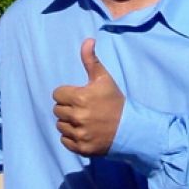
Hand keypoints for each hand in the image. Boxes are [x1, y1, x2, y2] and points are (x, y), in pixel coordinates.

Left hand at [52, 38, 124, 155]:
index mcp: (80, 97)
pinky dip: (71, 137)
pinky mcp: (82, 148)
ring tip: (84, 120)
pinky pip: (65, 141)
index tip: (79, 96)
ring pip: (60, 125)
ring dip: (69, 123)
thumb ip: (91, 60)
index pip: (57, 94)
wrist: (131, 129)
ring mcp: (80, 134)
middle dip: (68, 108)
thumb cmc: (115, 101)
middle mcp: (78, 117)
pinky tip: (84, 132)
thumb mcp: (104, 79)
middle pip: (57, 110)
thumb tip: (88, 40)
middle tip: (83, 109)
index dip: (67, 94)